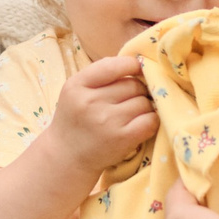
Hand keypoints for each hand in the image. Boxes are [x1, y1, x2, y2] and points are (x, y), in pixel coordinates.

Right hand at [47, 55, 157, 176]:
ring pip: (143, 101)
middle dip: (138, 90)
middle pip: (133, 84)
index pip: (112, 66)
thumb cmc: (76, 119)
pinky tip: (142, 123)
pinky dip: (151, 120)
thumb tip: (138, 62)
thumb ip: (101, 74)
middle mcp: (90, 102)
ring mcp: (107, 121)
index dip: (131, 65)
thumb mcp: (76, 91)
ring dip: (144, 106)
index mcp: (77, 85)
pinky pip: (150, 120)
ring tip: (132, 114)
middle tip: (130, 99)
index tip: (137, 69)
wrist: (67, 156)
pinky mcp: (122, 139)